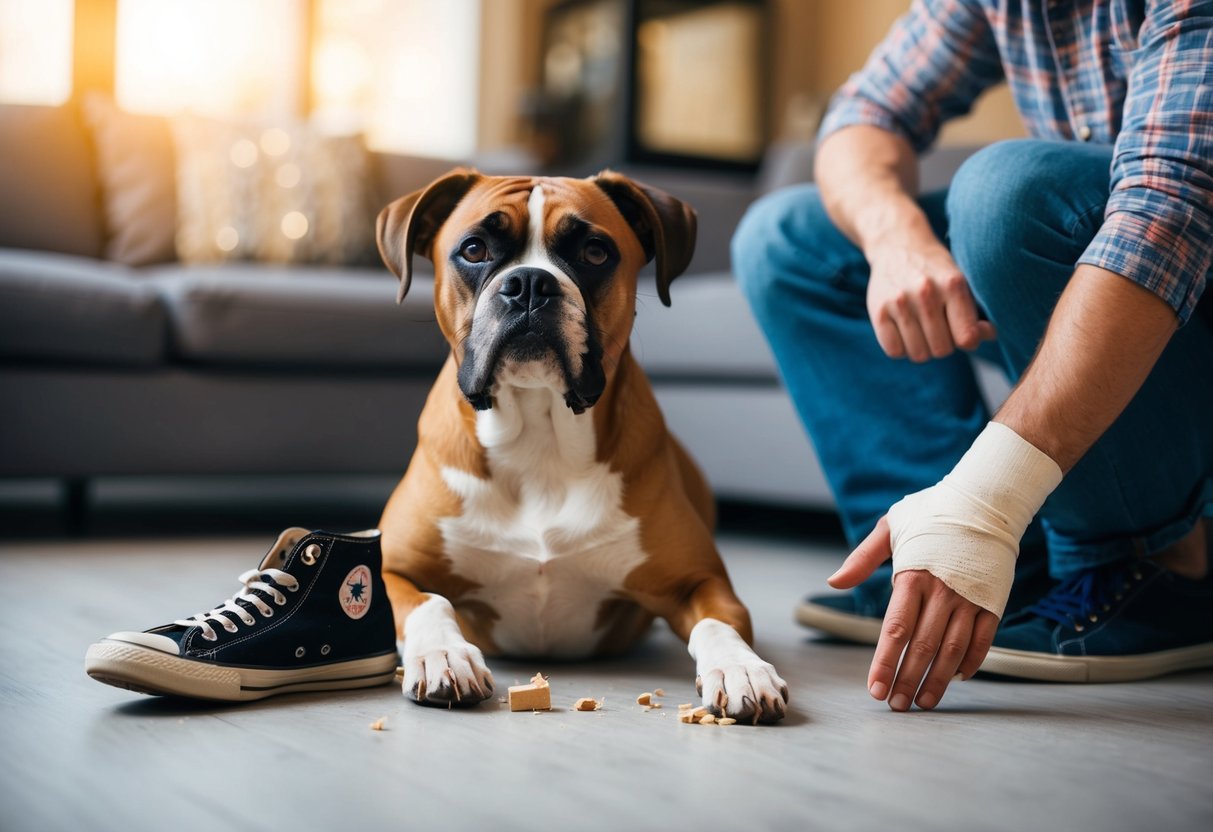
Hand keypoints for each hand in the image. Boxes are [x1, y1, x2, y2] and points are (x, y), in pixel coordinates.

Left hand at [829, 516, 999, 710]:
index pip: (896, 629)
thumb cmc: (932, 514)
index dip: (885, 661)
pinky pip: (982, 639)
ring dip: (938, 680)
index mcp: (913, 576)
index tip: (874, 688)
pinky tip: (958, 677)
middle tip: (895, 704)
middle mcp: (942, 592)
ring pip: (953, 649)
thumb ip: (862, 559)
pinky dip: (971, 661)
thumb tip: (834, 581)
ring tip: (924, 702)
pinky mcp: (993, 601)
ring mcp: (970, 598)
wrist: (985, 501)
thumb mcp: (892, 527)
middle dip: (907, 680)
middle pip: (923, 646)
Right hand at [864, 238, 995, 361]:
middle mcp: (926, 292)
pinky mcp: (878, 311)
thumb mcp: (960, 283)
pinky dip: (901, 348)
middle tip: (938, 329)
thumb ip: (974, 312)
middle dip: (943, 345)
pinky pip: (894, 351)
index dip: (967, 342)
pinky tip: (903, 331)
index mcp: (953, 284)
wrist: (898, 246)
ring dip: (922, 348)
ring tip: (920, 330)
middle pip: (942, 350)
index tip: (961, 333)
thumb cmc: (935, 271)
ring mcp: (899, 302)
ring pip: (918, 354)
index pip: (966, 337)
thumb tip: (989, 335)